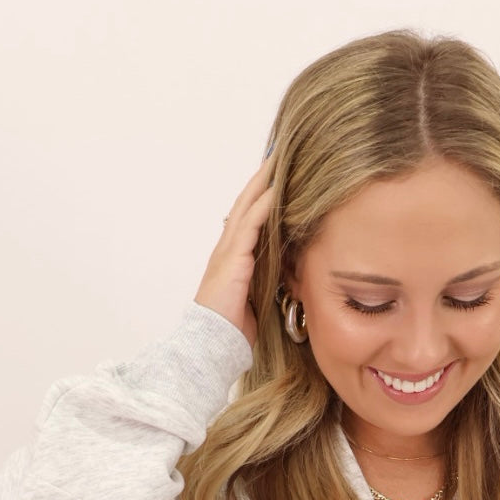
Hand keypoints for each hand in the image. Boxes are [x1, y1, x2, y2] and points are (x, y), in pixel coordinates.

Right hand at [194, 151, 276, 350]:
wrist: (211, 344)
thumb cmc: (232, 330)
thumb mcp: (257, 299)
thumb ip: (267, 281)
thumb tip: (288, 276)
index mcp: (232, 258)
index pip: (248, 219)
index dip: (261, 197)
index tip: (277, 178)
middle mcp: (227, 249)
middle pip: (246, 204)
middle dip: (262, 180)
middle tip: (278, 155)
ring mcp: (227, 251)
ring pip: (247, 207)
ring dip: (263, 183)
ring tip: (279, 161)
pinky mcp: (232, 258)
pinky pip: (250, 224)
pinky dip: (264, 205)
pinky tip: (277, 190)